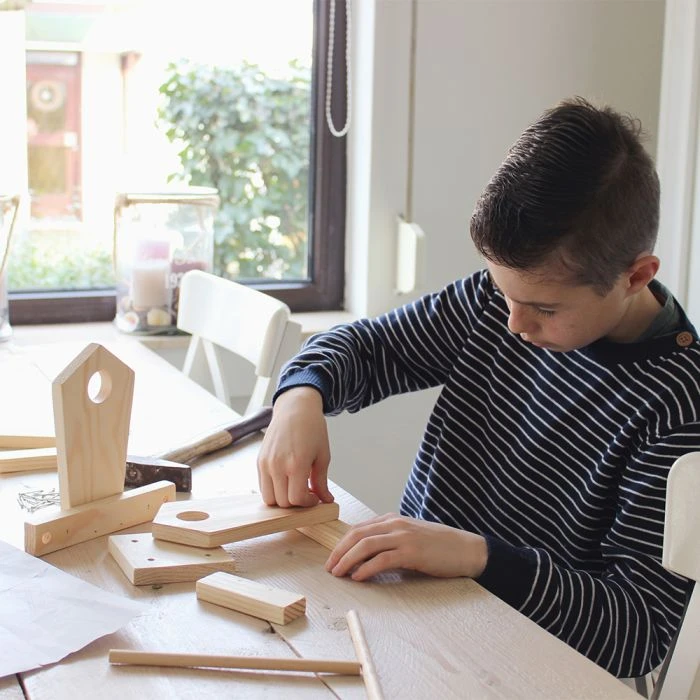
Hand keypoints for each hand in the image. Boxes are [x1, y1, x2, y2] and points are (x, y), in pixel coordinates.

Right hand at [256, 386, 333, 507]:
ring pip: (269, 498)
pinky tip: (286, 480)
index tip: (314, 498)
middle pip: (282, 502)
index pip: (296, 499)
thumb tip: (326, 500)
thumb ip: (321, 481)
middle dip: (296, 503)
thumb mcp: (323, 456)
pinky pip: (263, 486)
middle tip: (306, 493)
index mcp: (296, 464)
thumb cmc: (312, 428)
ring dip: (282, 499)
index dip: (307, 504)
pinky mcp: (259, 460)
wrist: (295, 408)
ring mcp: (266, 463)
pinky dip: (274, 489)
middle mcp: (277, 465)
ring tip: (295, 487)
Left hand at [325, 514, 487, 580]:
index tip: (332, 558)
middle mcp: (396, 524)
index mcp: (393, 519)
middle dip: (339, 551)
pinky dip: (367, 568)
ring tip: (338, 574)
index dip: (342, 544)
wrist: (467, 549)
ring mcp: (404, 536)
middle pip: (358, 535)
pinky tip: (358, 578)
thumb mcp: (409, 538)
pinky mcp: (412, 552)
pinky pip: (383, 559)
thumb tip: (364, 559)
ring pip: (366, 545)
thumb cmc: (439, 547)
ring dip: (348, 560)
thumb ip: (389, 542)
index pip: (359, 528)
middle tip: (329, 568)